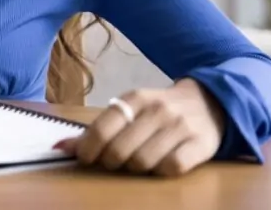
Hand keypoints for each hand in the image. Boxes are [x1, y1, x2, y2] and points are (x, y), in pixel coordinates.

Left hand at [54, 78, 225, 176]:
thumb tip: (59, 147)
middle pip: (120, 150)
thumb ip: (98, 128)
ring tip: (139, 160)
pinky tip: (161, 163)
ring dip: (135, 168)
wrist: (211, 102)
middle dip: (111, 161)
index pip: (102, 127)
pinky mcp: (200, 144)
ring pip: (143, 162)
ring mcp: (180, 126)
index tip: (85, 158)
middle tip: (115, 161)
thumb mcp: (130, 110)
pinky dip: (161, 171)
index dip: (88, 148)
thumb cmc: (160, 110)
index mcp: (135, 98)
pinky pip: (171, 168)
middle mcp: (157, 110)